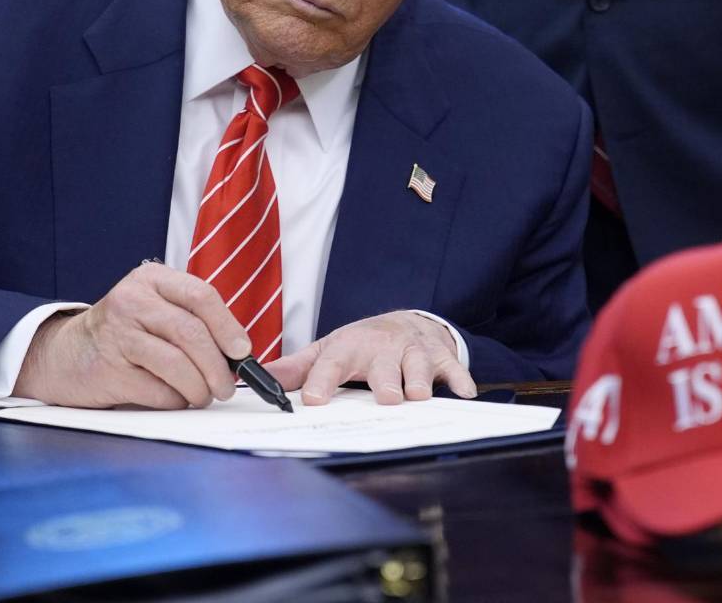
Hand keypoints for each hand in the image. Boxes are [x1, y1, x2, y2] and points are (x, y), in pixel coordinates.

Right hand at [12, 263, 250, 408]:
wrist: (65, 354)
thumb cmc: (125, 333)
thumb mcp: (156, 310)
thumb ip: (194, 321)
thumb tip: (239, 355)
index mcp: (152, 279)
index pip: (201, 296)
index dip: (228, 327)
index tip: (242, 352)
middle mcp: (132, 300)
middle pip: (191, 333)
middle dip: (217, 367)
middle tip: (226, 387)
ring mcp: (117, 333)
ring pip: (177, 364)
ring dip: (199, 388)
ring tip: (202, 396)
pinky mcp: (108, 368)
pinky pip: (158, 390)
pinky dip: (174, 400)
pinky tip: (172, 398)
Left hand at [264, 312, 476, 405]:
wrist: (405, 322)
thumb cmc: (362, 344)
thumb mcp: (328, 350)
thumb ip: (296, 369)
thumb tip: (257, 380)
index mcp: (350, 347)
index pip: (332, 363)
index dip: (322, 380)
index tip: (314, 400)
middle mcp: (383, 348)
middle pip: (384, 366)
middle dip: (386, 381)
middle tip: (386, 397)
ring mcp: (414, 352)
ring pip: (419, 367)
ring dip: (420, 381)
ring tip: (419, 395)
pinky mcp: (441, 357)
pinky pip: (454, 368)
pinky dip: (461, 379)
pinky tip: (464, 392)